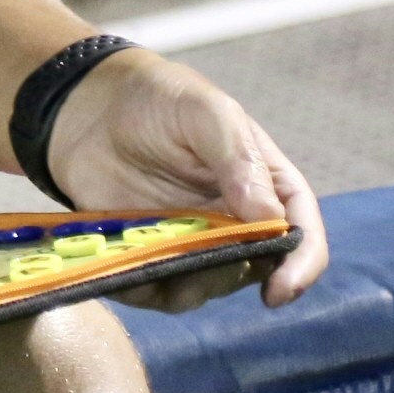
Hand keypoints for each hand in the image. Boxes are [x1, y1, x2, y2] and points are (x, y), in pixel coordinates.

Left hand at [45, 49, 328, 311]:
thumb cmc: (162, 102)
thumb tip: (271, 219)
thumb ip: (239, 158)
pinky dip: (143, 287)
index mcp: (266, 187)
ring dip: (185, 282)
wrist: (92, 108)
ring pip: (204, 288)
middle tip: (197, 254)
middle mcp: (237, 224)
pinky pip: (155, 290)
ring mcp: (193, 244)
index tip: (280, 290)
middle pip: (253, 269)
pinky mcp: (150, 257)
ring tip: (152, 252)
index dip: (301, 266)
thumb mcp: (206, 112)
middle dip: (231, 273)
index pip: (301, 234)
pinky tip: (122, 268)